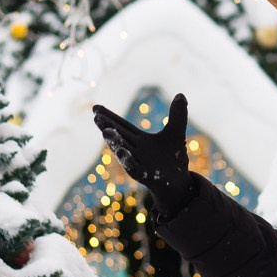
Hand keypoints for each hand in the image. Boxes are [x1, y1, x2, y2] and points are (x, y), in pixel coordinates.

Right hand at [92, 93, 194, 215]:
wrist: (179, 182)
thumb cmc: (173, 158)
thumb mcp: (176, 133)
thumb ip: (177, 115)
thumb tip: (181, 94)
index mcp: (138, 139)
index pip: (121, 126)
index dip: (109, 117)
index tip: (95, 107)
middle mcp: (134, 150)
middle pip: (118, 137)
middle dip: (107, 126)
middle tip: (96, 116)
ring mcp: (138, 163)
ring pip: (123, 151)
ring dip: (114, 142)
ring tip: (106, 130)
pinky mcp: (145, 176)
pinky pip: (134, 168)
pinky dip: (128, 160)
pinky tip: (123, 151)